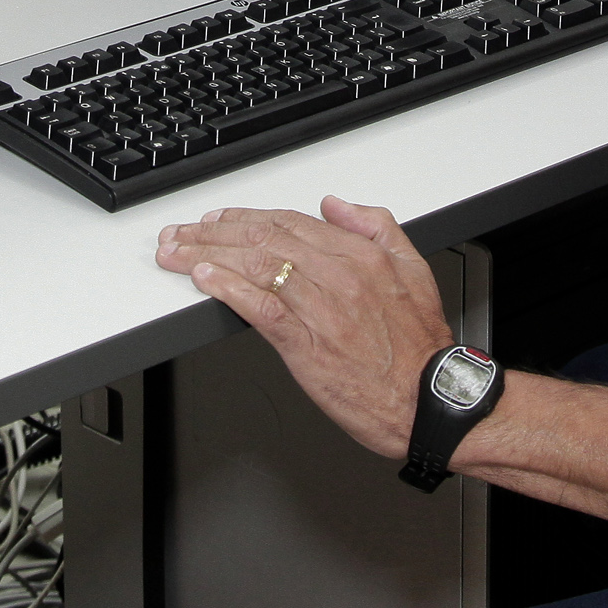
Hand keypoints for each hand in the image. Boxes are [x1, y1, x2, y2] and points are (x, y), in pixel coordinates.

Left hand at [155, 196, 455, 460]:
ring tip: (177, 253)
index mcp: (360, 256)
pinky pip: (260, 309)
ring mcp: (320, 310)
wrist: (430, 402)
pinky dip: (229, 289)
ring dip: (207, 256)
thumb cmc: (420, 348)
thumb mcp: (414, 269)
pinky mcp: (307, 346)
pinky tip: (204, 280)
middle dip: (213, 233)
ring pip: (254, 267)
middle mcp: (338, 276)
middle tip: (182, 233)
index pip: (288, 222)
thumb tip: (336, 204)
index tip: (218, 220)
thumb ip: (376, 227)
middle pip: (262, 240)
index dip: (245, 218)